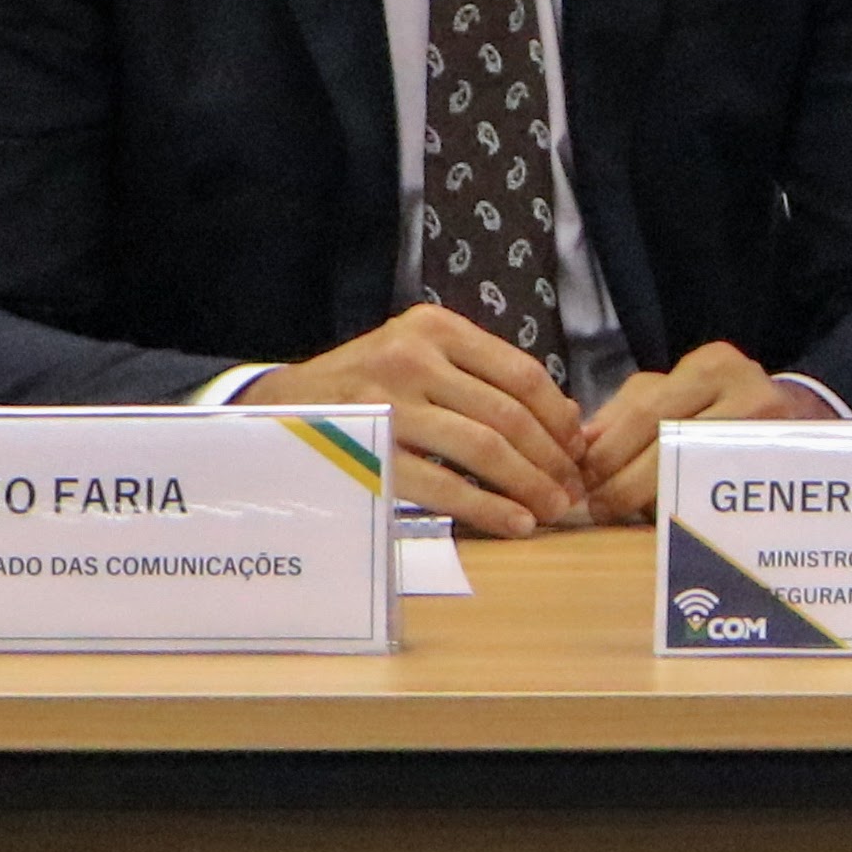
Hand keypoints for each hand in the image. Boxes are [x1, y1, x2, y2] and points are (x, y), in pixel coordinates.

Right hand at [251, 307, 593, 537]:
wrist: (274, 407)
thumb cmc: (363, 384)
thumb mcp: (417, 355)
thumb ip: (482, 376)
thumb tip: (566, 417)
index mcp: (435, 329)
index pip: (520, 374)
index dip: (559, 417)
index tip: (578, 449)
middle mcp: (412, 358)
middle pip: (507, 414)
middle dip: (550, 458)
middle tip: (572, 489)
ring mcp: (387, 404)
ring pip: (482, 448)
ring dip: (528, 484)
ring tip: (551, 509)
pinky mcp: (367, 451)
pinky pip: (442, 485)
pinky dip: (486, 507)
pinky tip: (513, 522)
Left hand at [581, 342, 827, 522]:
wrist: (794, 420)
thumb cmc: (718, 409)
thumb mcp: (674, 394)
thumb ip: (624, 412)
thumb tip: (582, 441)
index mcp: (711, 365)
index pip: (645, 410)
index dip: (605, 450)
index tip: (579, 478)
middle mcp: (746, 385)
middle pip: (667, 439)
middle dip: (620, 479)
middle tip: (594, 507)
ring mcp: (767, 424)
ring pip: (691, 468)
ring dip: (646, 497)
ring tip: (619, 513)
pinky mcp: (777, 461)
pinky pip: (715, 490)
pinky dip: (680, 504)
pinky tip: (658, 515)